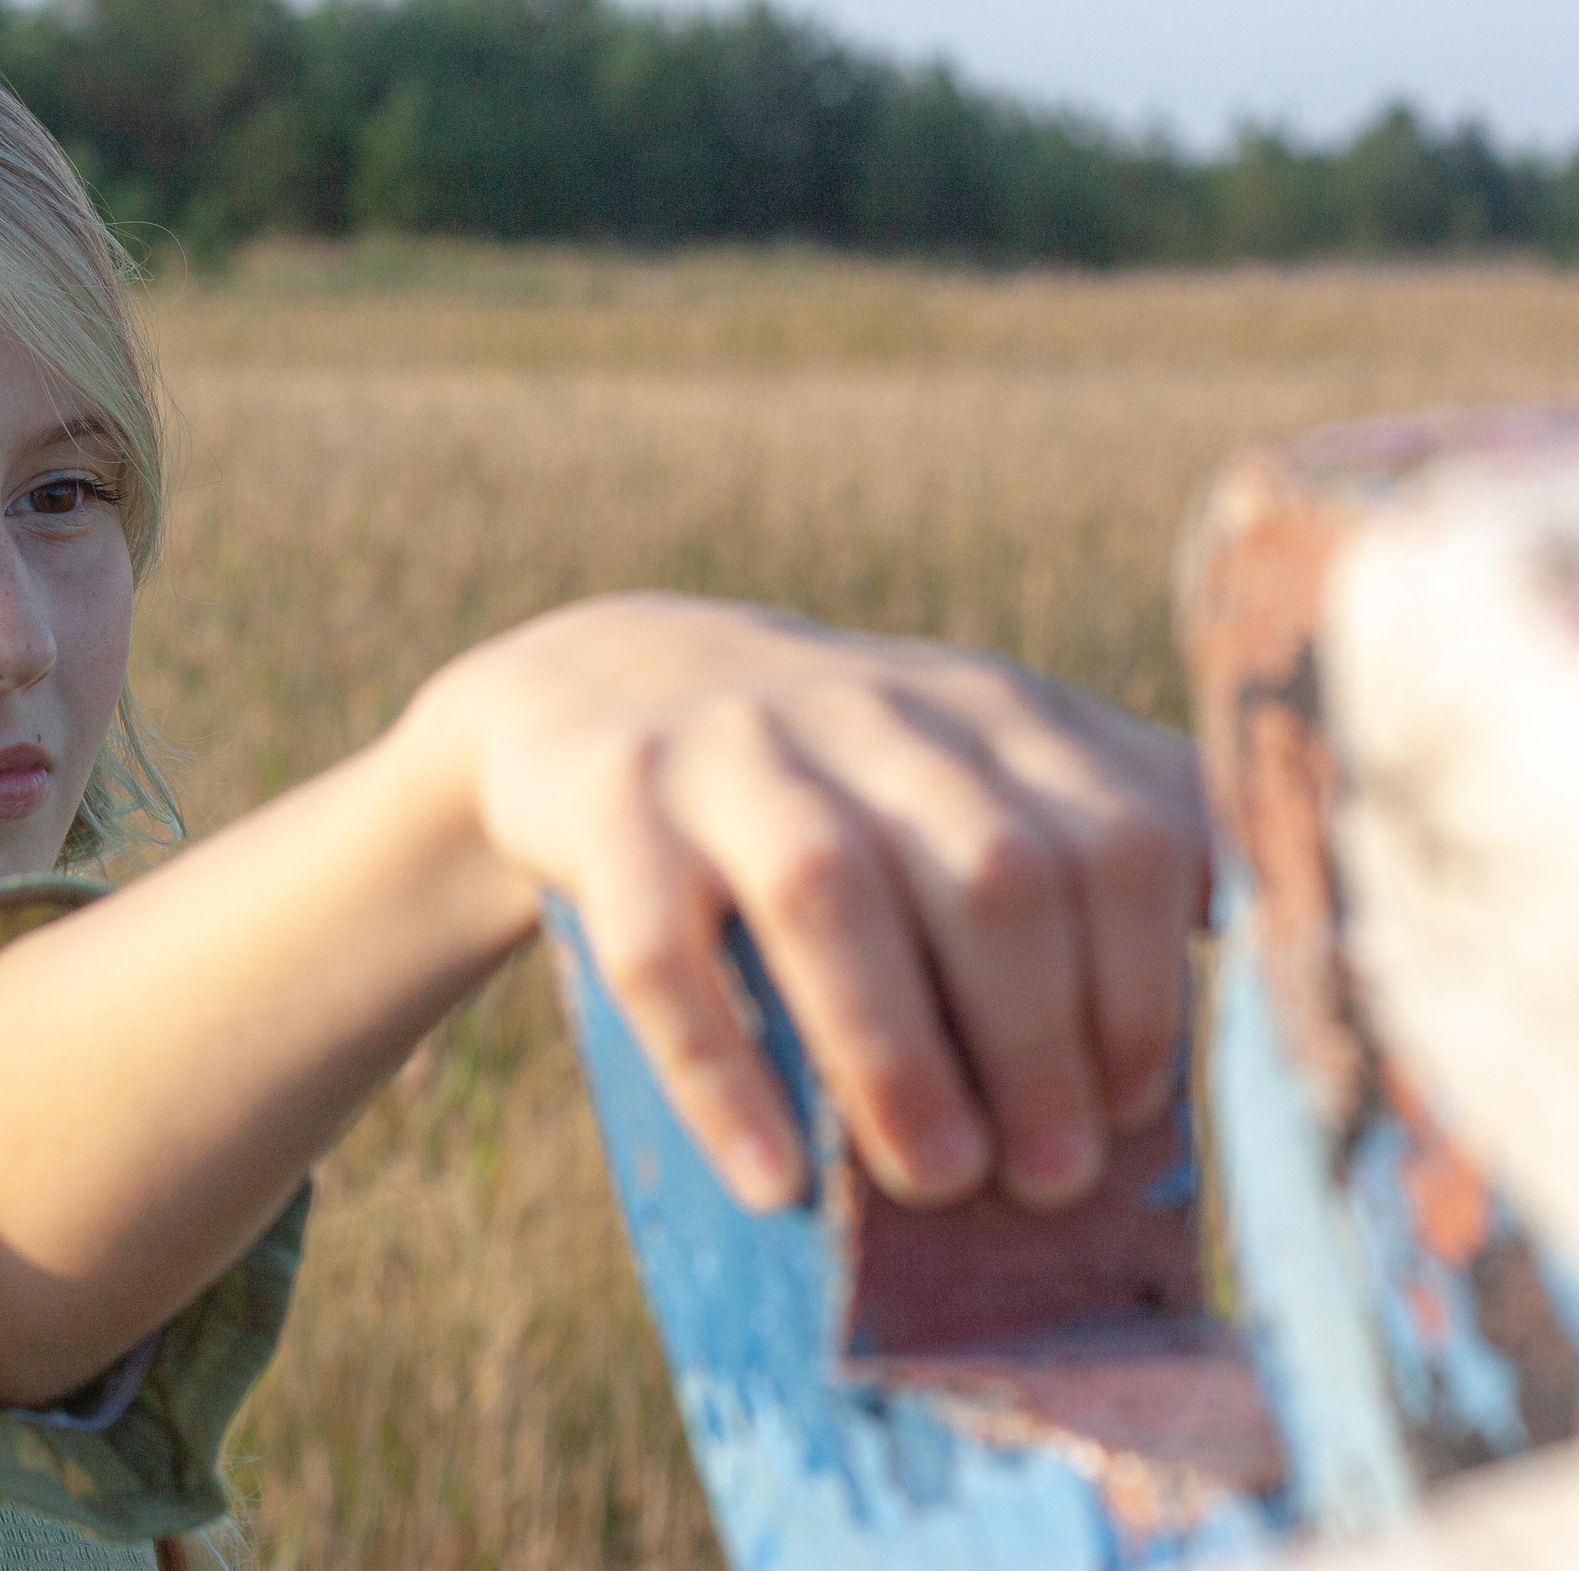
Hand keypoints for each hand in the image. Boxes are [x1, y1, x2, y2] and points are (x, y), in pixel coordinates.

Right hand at [405, 593, 1209, 1213]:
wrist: (603, 688)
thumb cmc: (837, 784)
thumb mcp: (975, 767)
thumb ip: (1104, 831)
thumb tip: (1267, 968)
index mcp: (988, 714)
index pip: (1120, 838)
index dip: (1142, 991)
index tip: (1132, 1112)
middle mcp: (870, 715)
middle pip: (992, 870)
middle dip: (1039, 1045)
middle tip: (1045, 1183)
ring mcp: (731, 754)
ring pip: (831, 893)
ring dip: (900, 1059)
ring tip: (939, 1182)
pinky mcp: (611, 808)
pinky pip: (659, 951)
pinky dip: (722, 1076)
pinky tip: (772, 1179)